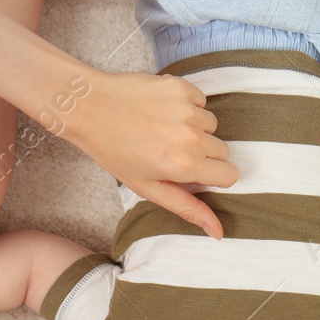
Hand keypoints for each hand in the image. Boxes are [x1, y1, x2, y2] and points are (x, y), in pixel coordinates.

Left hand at [64, 71, 236, 238]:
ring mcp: (186, 109)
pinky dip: (186, 104)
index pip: (230, 174)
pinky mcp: (180, 86)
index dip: (213, 175)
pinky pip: (200, 99)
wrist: (89, 107)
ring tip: (161, 127)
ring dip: (193, 127)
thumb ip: (186, 208)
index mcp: (184, 166)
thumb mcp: (147, 187)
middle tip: (170, 150)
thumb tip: (219, 232)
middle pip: (222, 150)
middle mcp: (190, 137)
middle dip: (203, 152)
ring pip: (211, 124)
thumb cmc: (114, 151)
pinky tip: (160, 109)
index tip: (193, 171)